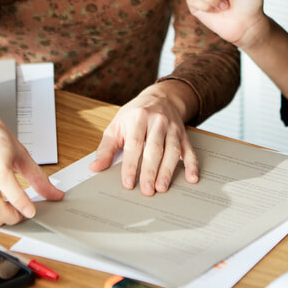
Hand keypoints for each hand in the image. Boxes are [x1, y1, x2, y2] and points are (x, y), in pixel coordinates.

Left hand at [90, 81, 198, 195]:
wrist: (161, 97)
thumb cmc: (135, 114)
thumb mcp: (116, 126)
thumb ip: (106, 148)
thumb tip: (95, 167)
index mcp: (138, 118)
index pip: (134, 144)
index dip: (131, 164)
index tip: (128, 182)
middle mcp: (157, 121)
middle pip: (155, 149)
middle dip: (150, 171)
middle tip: (147, 190)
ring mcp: (173, 128)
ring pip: (173, 150)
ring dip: (168, 170)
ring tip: (162, 187)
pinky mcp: (184, 135)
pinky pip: (189, 150)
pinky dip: (192, 165)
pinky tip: (192, 178)